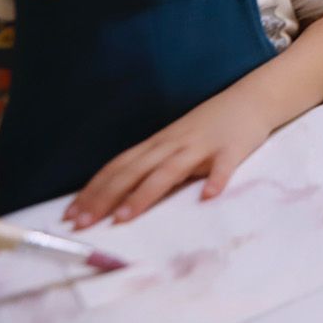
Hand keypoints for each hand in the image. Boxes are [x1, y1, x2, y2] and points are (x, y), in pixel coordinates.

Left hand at [65, 92, 274, 227]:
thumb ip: (154, 162)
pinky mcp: (231, 149)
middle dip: (105, 198)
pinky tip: (208, 197)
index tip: (71, 214)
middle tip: (82, 224)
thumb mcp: (176, 140)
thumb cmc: (210, 124)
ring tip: (124, 217)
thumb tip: (120, 192)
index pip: (118, 167)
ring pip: (168, 170)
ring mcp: (202, 146)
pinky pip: (223, 166)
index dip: (93, 190)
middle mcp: (173, 143)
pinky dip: (215, 180)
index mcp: (158, 143)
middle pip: (134, 171)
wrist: (251, 98)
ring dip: (144, 194)